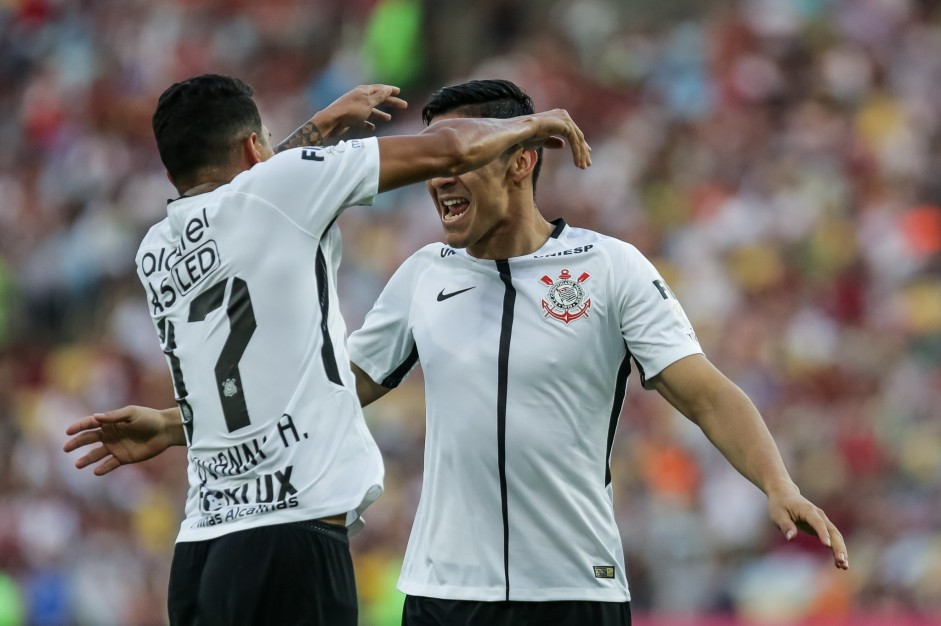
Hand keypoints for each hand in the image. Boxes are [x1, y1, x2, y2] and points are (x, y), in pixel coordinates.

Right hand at [63, 406, 183, 475]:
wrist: (165, 431)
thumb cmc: (149, 418)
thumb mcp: (132, 414)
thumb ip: (114, 417)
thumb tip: (96, 417)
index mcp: (110, 422)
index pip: (90, 424)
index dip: (78, 427)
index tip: (68, 432)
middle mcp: (110, 435)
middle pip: (89, 439)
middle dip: (77, 443)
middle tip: (66, 448)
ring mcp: (116, 447)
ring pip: (97, 454)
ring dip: (87, 459)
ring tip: (78, 464)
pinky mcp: (123, 458)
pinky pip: (110, 464)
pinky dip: (103, 468)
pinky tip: (96, 471)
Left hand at [316, 84, 407, 136]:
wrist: (332, 122)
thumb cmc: (351, 111)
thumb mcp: (368, 103)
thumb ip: (379, 96)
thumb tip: (388, 89)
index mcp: (364, 91)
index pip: (380, 89)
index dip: (390, 90)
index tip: (399, 91)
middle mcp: (360, 98)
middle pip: (378, 100)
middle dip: (390, 103)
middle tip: (404, 105)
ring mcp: (355, 108)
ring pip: (371, 111)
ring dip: (380, 114)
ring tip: (389, 118)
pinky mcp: (351, 118)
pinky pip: (363, 120)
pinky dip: (368, 123)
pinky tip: (372, 128)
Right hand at [525, 109, 591, 168]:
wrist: (521, 132)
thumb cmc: (526, 136)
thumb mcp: (542, 141)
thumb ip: (552, 141)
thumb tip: (563, 145)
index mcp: (558, 117)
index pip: (573, 132)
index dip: (579, 145)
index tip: (584, 155)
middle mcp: (563, 115)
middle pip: (578, 136)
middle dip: (583, 151)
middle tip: (587, 164)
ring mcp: (565, 119)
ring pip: (578, 139)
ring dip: (581, 154)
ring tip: (582, 167)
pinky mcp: (566, 125)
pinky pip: (575, 141)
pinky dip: (577, 153)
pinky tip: (577, 163)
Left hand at [768, 486, 848, 569]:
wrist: (784, 493)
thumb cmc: (779, 505)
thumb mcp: (777, 514)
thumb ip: (785, 525)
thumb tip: (791, 538)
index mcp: (807, 510)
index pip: (817, 522)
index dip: (822, 533)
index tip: (827, 545)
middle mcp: (819, 515)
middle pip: (832, 531)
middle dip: (838, 546)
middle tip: (842, 561)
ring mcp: (823, 520)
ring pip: (836, 536)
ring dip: (841, 550)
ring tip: (844, 566)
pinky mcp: (822, 526)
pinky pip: (833, 538)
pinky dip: (836, 549)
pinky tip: (839, 563)